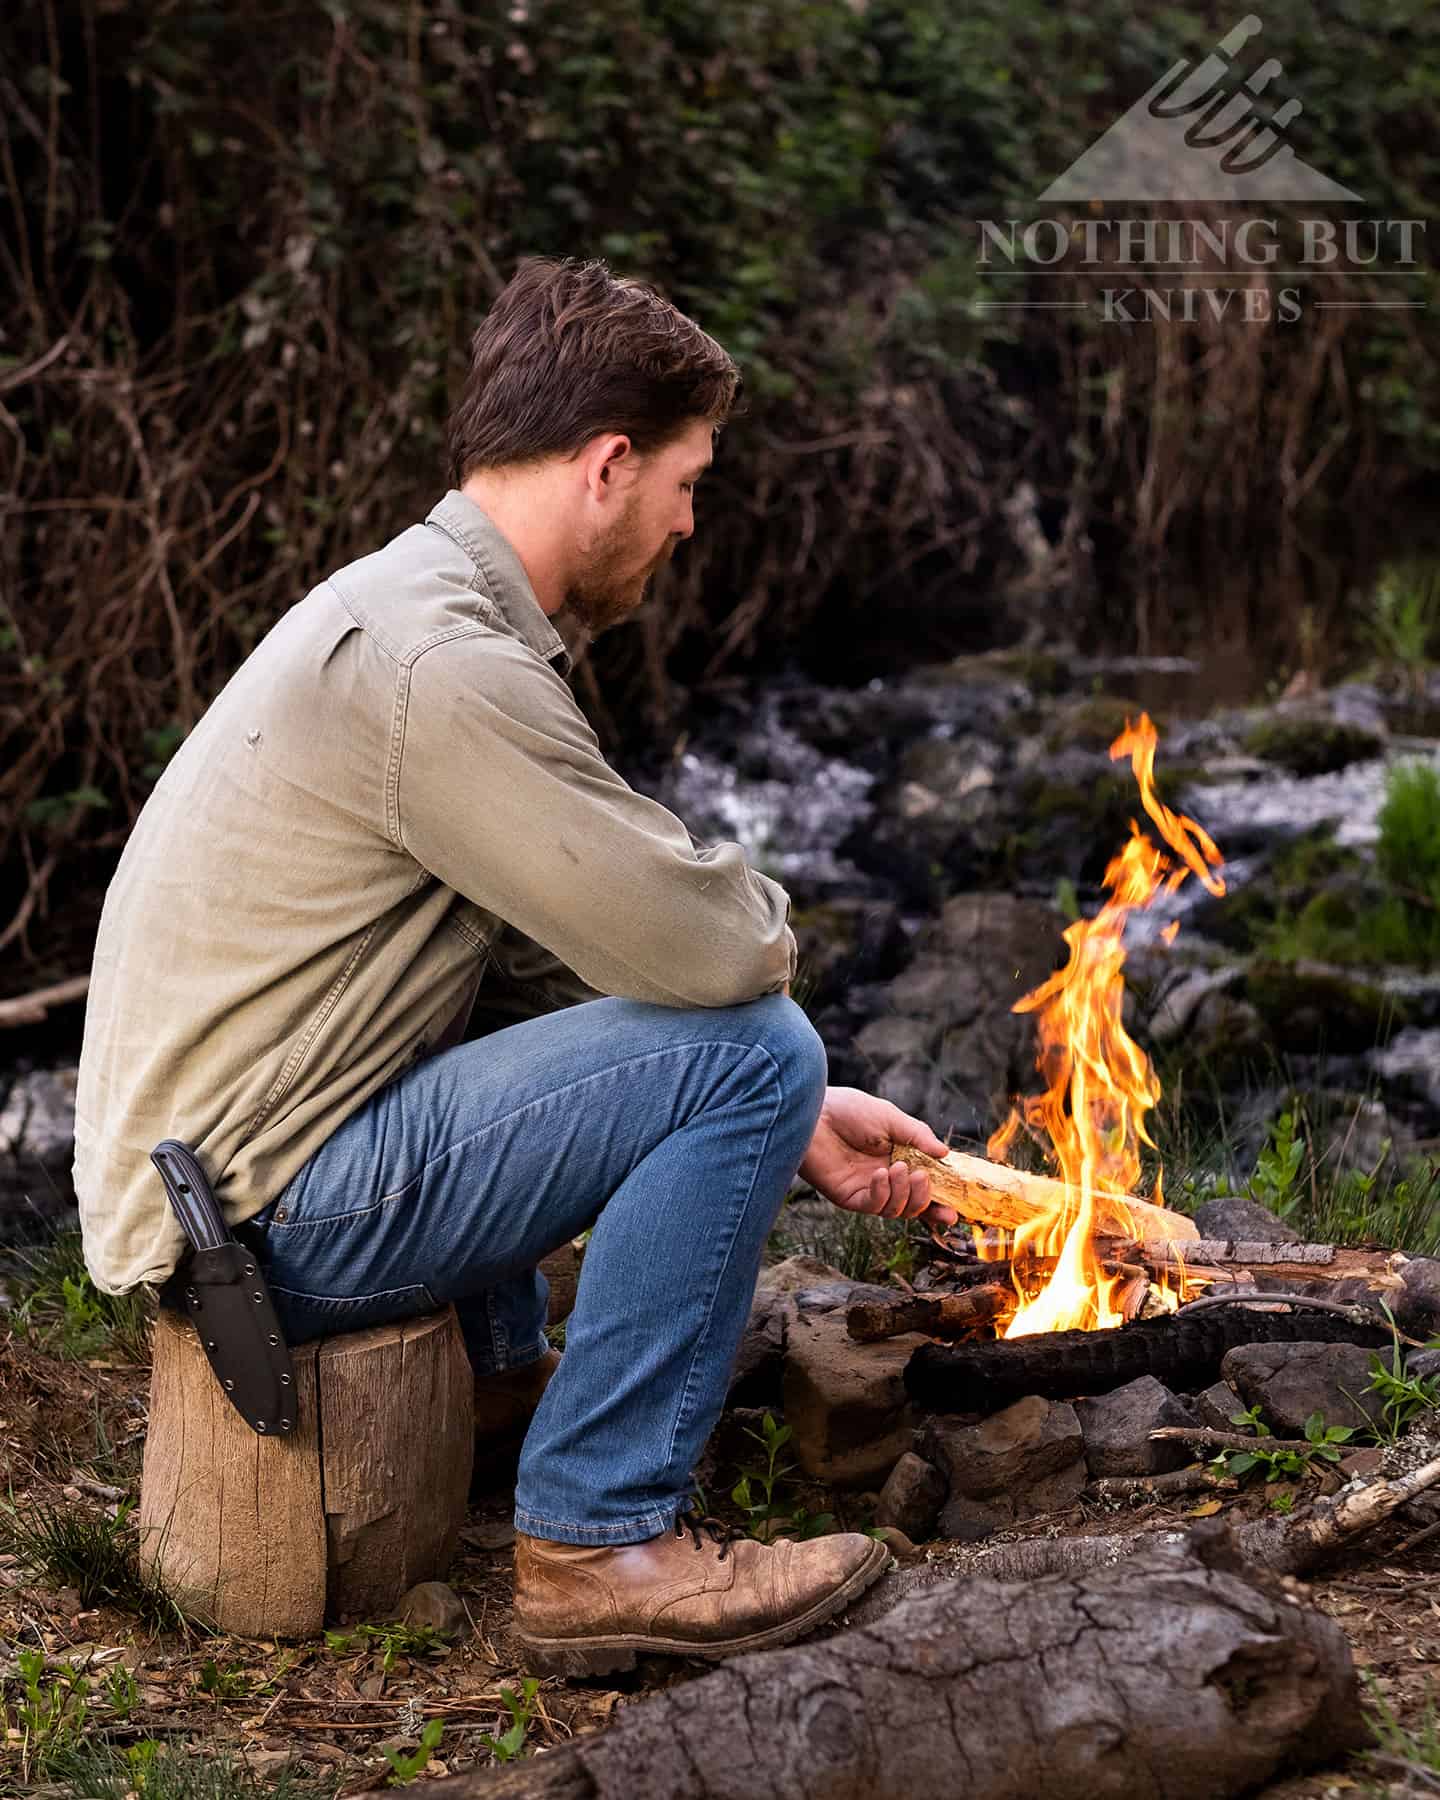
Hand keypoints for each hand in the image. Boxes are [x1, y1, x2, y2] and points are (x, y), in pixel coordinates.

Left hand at [797, 1086, 957, 1224]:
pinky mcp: (848, 1196)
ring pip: (896, 1210)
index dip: (939, 1201)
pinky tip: (880, 1175)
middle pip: (913, 1206)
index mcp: (898, 1160)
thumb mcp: (891, 1118)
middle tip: (923, 1178)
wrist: (813, 1112)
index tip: (955, 1210)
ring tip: (898, 1168)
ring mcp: (867, 1189)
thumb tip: (945, 1153)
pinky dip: (882, 1194)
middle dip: (924, 1199)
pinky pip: (872, 1207)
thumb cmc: (849, 1110)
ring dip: (903, 1194)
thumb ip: (918, 1136)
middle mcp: (885, 1179)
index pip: (922, 1187)